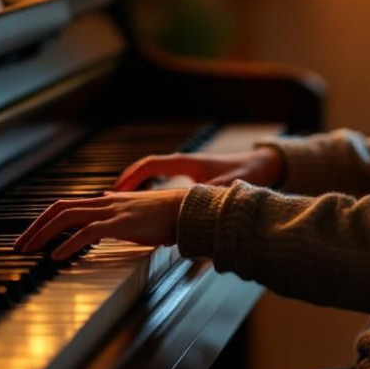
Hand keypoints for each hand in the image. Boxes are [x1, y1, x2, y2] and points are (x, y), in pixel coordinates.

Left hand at [13, 190, 187, 260]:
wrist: (189, 210)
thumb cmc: (166, 215)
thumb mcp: (134, 212)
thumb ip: (115, 210)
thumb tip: (101, 208)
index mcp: (106, 202)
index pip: (65, 206)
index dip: (44, 220)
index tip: (30, 238)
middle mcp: (105, 202)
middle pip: (59, 209)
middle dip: (34, 227)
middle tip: (18, 246)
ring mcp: (113, 211)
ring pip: (67, 217)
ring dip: (43, 234)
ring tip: (28, 251)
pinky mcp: (122, 223)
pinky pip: (88, 232)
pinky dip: (68, 244)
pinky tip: (56, 257)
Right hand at [111, 147, 284, 191]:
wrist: (263, 165)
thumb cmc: (247, 172)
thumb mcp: (229, 185)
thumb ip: (214, 194)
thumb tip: (205, 204)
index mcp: (185, 162)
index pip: (150, 165)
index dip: (131, 178)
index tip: (116, 191)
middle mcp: (181, 163)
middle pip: (143, 169)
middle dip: (124, 182)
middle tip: (106, 198)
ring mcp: (184, 169)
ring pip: (149, 176)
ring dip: (132, 188)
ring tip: (116, 202)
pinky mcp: (190, 178)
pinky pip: (159, 182)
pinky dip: (145, 191)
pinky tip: (139, 205)